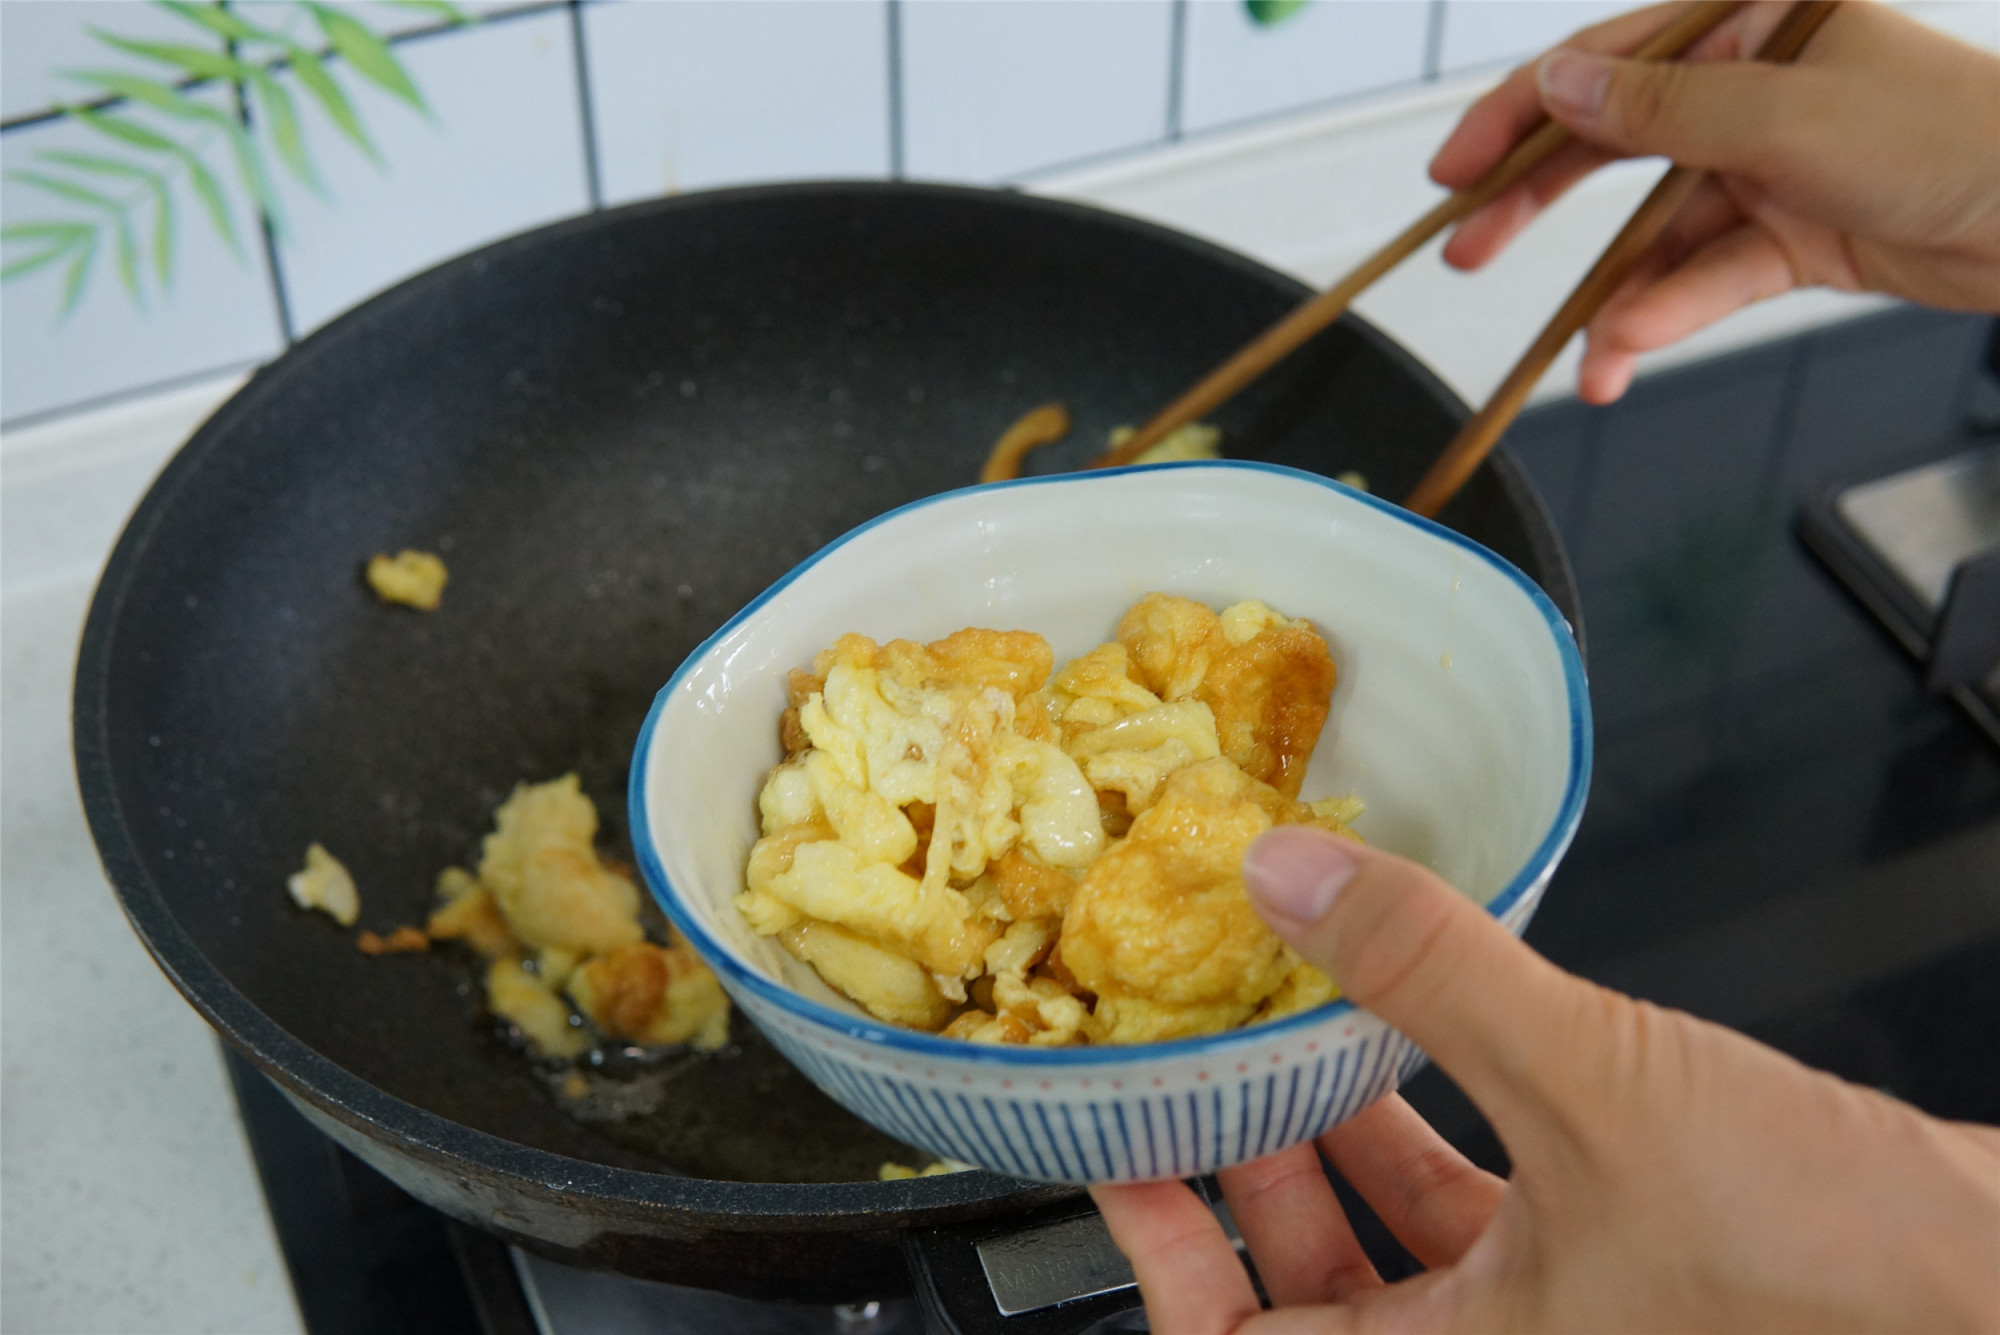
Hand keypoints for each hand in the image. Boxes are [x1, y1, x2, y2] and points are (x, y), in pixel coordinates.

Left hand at [1090, 828, 1999, 1331]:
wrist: (1997, 1283)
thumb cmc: (1828, 1257)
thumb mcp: (1592, 1083)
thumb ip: (1430, 973)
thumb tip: (1287, 882)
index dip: (1162, 1261)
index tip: (1122, 1163)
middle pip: (1310, 1294)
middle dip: (1244, 1178)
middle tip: (1198, 1071)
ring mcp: (1565, 1324)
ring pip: (1394, 1252)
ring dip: (1333, 1143)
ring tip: (1294, 1032)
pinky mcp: (1620, 1271)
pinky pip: (1478, 1216)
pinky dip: (1431, 1134)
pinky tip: (1422, 1040)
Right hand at [1430, 0, 1999, 402]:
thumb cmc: (1953, 139)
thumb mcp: (1785, 114)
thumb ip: (1660, 109)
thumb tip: (1559, 90)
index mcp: (1747, 23)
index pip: (1604, 64)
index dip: (1517, 114)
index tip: (1453, 171)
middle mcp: (1748, 89)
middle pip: (1608, 148)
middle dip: (1534, 208)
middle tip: (1467, 252)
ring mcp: (1765, 166)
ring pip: (1652, 233)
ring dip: (1613, 298)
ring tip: (1584, 353)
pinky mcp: (1786, 237)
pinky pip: (1701, 279)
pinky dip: (1664, 318)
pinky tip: (1632, 352)